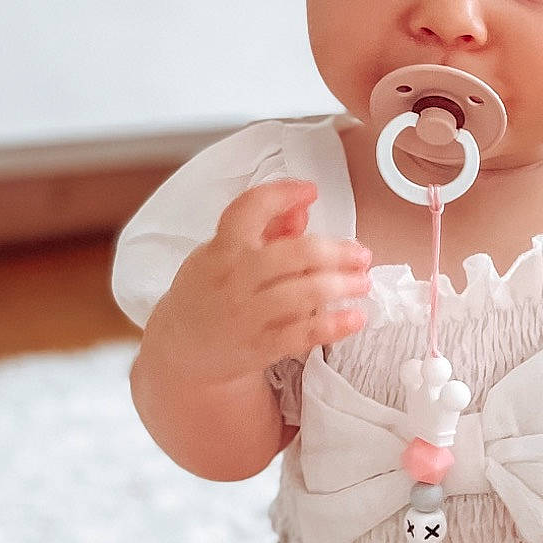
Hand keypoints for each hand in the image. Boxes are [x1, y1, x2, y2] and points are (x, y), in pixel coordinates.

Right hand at [155, 180, 372, 385]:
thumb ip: (265, 230)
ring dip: (342, 285)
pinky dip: (334, 325)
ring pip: (303, 293)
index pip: (249, 209)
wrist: (179, 351)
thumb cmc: (207, 294)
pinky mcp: (259, 347)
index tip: (310, 190)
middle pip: (293, 254)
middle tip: (361, 254)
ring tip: (363, 282)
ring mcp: (246, 315)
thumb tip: (301, 208)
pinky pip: (303, 334)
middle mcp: (234, 279)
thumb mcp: (223, 255)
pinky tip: (355, 317)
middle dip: (335, 252)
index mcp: (222, 249)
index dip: (282, 194)